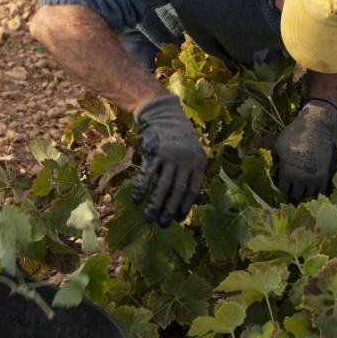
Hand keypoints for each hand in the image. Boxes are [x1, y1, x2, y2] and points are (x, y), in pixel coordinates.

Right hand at [131, 95, 206, 225]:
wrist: (162, 113)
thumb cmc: (177, 137)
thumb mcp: (191, 152)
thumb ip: (190, 172)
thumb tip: (189, 200)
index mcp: (199, 162)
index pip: (193, 189)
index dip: (185, 206)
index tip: (178, 219)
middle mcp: (186, 159)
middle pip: (178, 190)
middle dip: (169, 209)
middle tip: (162, 224)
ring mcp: (171, 155)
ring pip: (163, 185)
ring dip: (155, 203)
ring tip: (149, 217)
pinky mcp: (155, 151)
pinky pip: (148, 174)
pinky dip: (143, 188)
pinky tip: (137, 199)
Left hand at [273, 99, 336, 201]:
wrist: (316, 127)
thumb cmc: (294, 134)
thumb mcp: (278, 145)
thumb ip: (274, 159)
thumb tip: (270, 168)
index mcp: (287, 172)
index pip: (283, 190)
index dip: (282, 188)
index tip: (282, 184)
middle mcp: (300, 178)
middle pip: (296, 195)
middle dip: (293, 191)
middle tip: (292, 187)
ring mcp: (314, 178)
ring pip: (308, 194)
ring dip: (304, 191)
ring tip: (302, 186)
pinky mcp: (324, 175)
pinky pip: (320, 191)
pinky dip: (316, 189)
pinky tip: (312, 185)